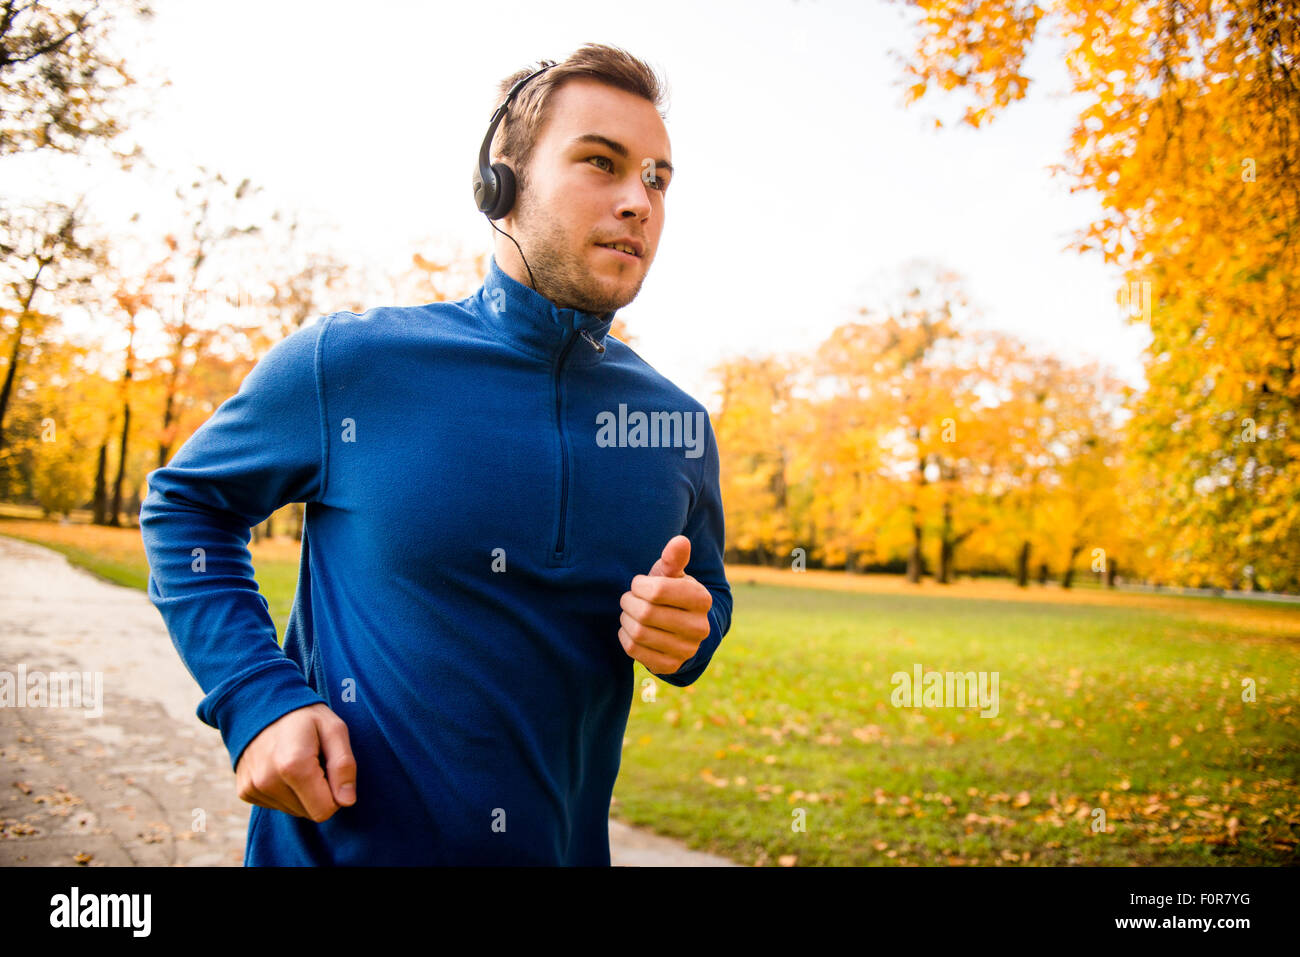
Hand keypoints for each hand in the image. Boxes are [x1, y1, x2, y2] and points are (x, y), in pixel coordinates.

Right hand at [235, 703, 356, 821]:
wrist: (260, 703)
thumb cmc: (304, 716)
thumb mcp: (334, 730)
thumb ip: (344, 765)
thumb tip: (347, 801)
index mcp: (294, 765)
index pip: (324, 810)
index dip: (335, 793)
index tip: (330, 769)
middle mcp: (268, 781)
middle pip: (309, 813)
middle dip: (318, 792)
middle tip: (313, 762)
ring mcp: (253, 787)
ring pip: (293, 811)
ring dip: (301, 792)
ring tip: (296, 761)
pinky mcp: (245, 791)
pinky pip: (276, 805)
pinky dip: (284, 791)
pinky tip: (281, 766)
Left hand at [618, 535, 712, 675]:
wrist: (679, 629)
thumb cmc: (671, 593)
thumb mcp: (673, 574)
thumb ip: (674, 558)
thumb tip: (680, 541)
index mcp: (702, 600)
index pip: (657, 591)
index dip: (639, 585)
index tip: (638, 584)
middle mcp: (700, 628)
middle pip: (646, 613)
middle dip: (630, 602)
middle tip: (629, 598)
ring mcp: (686, 650)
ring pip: (638, 633)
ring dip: (626, 619)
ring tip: (629, 612)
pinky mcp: (670, 666)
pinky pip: (634, 651)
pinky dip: (625, 637)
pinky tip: (630, 629)